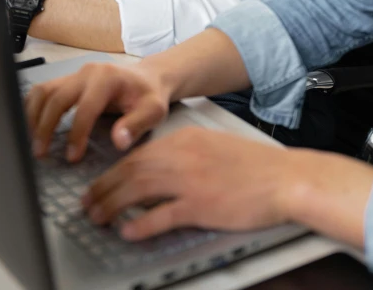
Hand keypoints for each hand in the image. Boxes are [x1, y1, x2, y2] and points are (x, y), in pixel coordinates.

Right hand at [25, 62, 170, 161]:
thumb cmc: (149, 95)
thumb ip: (137, 125)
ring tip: (32, 142)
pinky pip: (43, 90)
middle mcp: (87, 72)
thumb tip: (119, 141)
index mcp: (107, 78)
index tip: (73, 157)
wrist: (146, 78)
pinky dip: (32, 107)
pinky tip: (32, 127)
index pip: (85, 107)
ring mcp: (75, 74)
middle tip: (41, 153)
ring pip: (43, 91)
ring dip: (33, 116)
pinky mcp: (68, 80)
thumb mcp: (154, 111)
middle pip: (57, 97)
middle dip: (46, 126)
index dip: (76, 133)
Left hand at [83, 126, 290, 240]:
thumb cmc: (253, 166)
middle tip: (87, 204)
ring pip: (138, 190)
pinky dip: (141, 225)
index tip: (99, 184)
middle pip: (130, 171)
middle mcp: (181, 155)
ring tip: (97, 218)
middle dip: (104, 188)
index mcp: (183, 139)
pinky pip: (162, 215)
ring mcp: (190, 180)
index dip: (112, 172)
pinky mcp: (201, 204)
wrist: (285, 177)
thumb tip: (155, 172)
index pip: (137, 155)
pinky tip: (128, 232)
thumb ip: (182, 156)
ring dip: (112, 205)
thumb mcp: (211, 148)